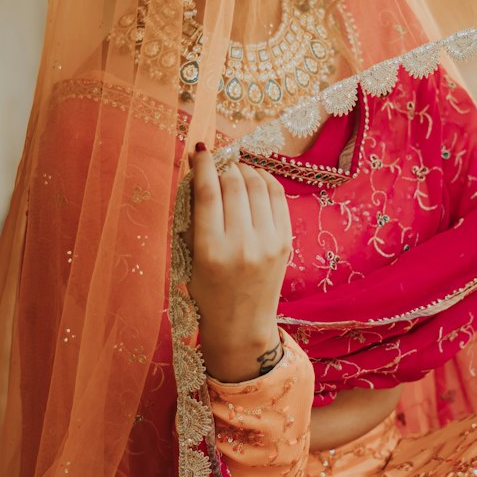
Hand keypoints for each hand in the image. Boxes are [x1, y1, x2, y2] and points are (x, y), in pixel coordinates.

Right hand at [188, 146, 291, 382]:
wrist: (241, 325)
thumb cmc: (207, 292)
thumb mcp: (190, 258)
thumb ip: (194, 217)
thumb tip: (200, 172)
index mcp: (211, 250)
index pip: (208, 192)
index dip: (204, 165)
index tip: (200, 151)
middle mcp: (242, 244)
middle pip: (235, 184)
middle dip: (224, 165)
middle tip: (218, 161)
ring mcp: (268, 243)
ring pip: (258, 186)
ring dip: (245, 169)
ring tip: (235, 169)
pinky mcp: (286, 242)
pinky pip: (277, 197)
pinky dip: (265, 180)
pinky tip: (254, 178)